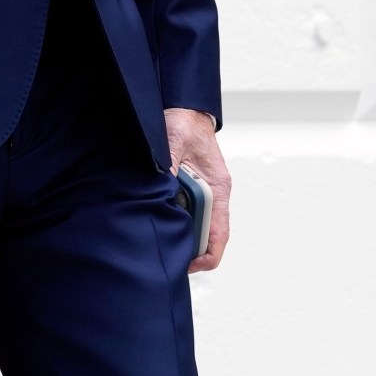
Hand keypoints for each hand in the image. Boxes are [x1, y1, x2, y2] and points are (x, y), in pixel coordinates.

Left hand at [165, 107, 230, 272]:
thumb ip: (167, 168)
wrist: (185, 109)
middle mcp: (214, 194)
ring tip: (157, 238)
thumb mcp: (173, 143)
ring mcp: (203, 193)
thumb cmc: (185, 123)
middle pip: (206, 235)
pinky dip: (174, 220)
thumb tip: (160, 193)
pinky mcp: (191, 189)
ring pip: (194, 225)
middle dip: (188, 248)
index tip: (188, 265)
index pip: (219, 233)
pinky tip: (156, 218)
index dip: (207, 256)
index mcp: (218, 188)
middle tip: (164, 254)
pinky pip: (185, 212)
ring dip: (180, 233)